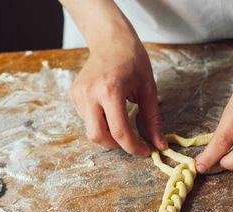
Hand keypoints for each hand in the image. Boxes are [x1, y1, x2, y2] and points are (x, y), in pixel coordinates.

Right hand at [69, 29, 165, 155]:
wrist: (110, 40)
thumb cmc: (133, 60)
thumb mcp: (148, 89)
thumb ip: (152, 119)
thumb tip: (159, 145)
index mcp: (110, 90)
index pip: (120, 131)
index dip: (134, 147)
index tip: (146, 151)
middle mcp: (90, 93)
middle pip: (98, 137)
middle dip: (117, 146)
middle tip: (132, 142)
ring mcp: (78, 94)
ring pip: (91, 130)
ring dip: (108, 135)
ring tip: (122, 122)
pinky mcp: (74, 95)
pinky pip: (86, 120)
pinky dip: (100, 123)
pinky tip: (109, 110)